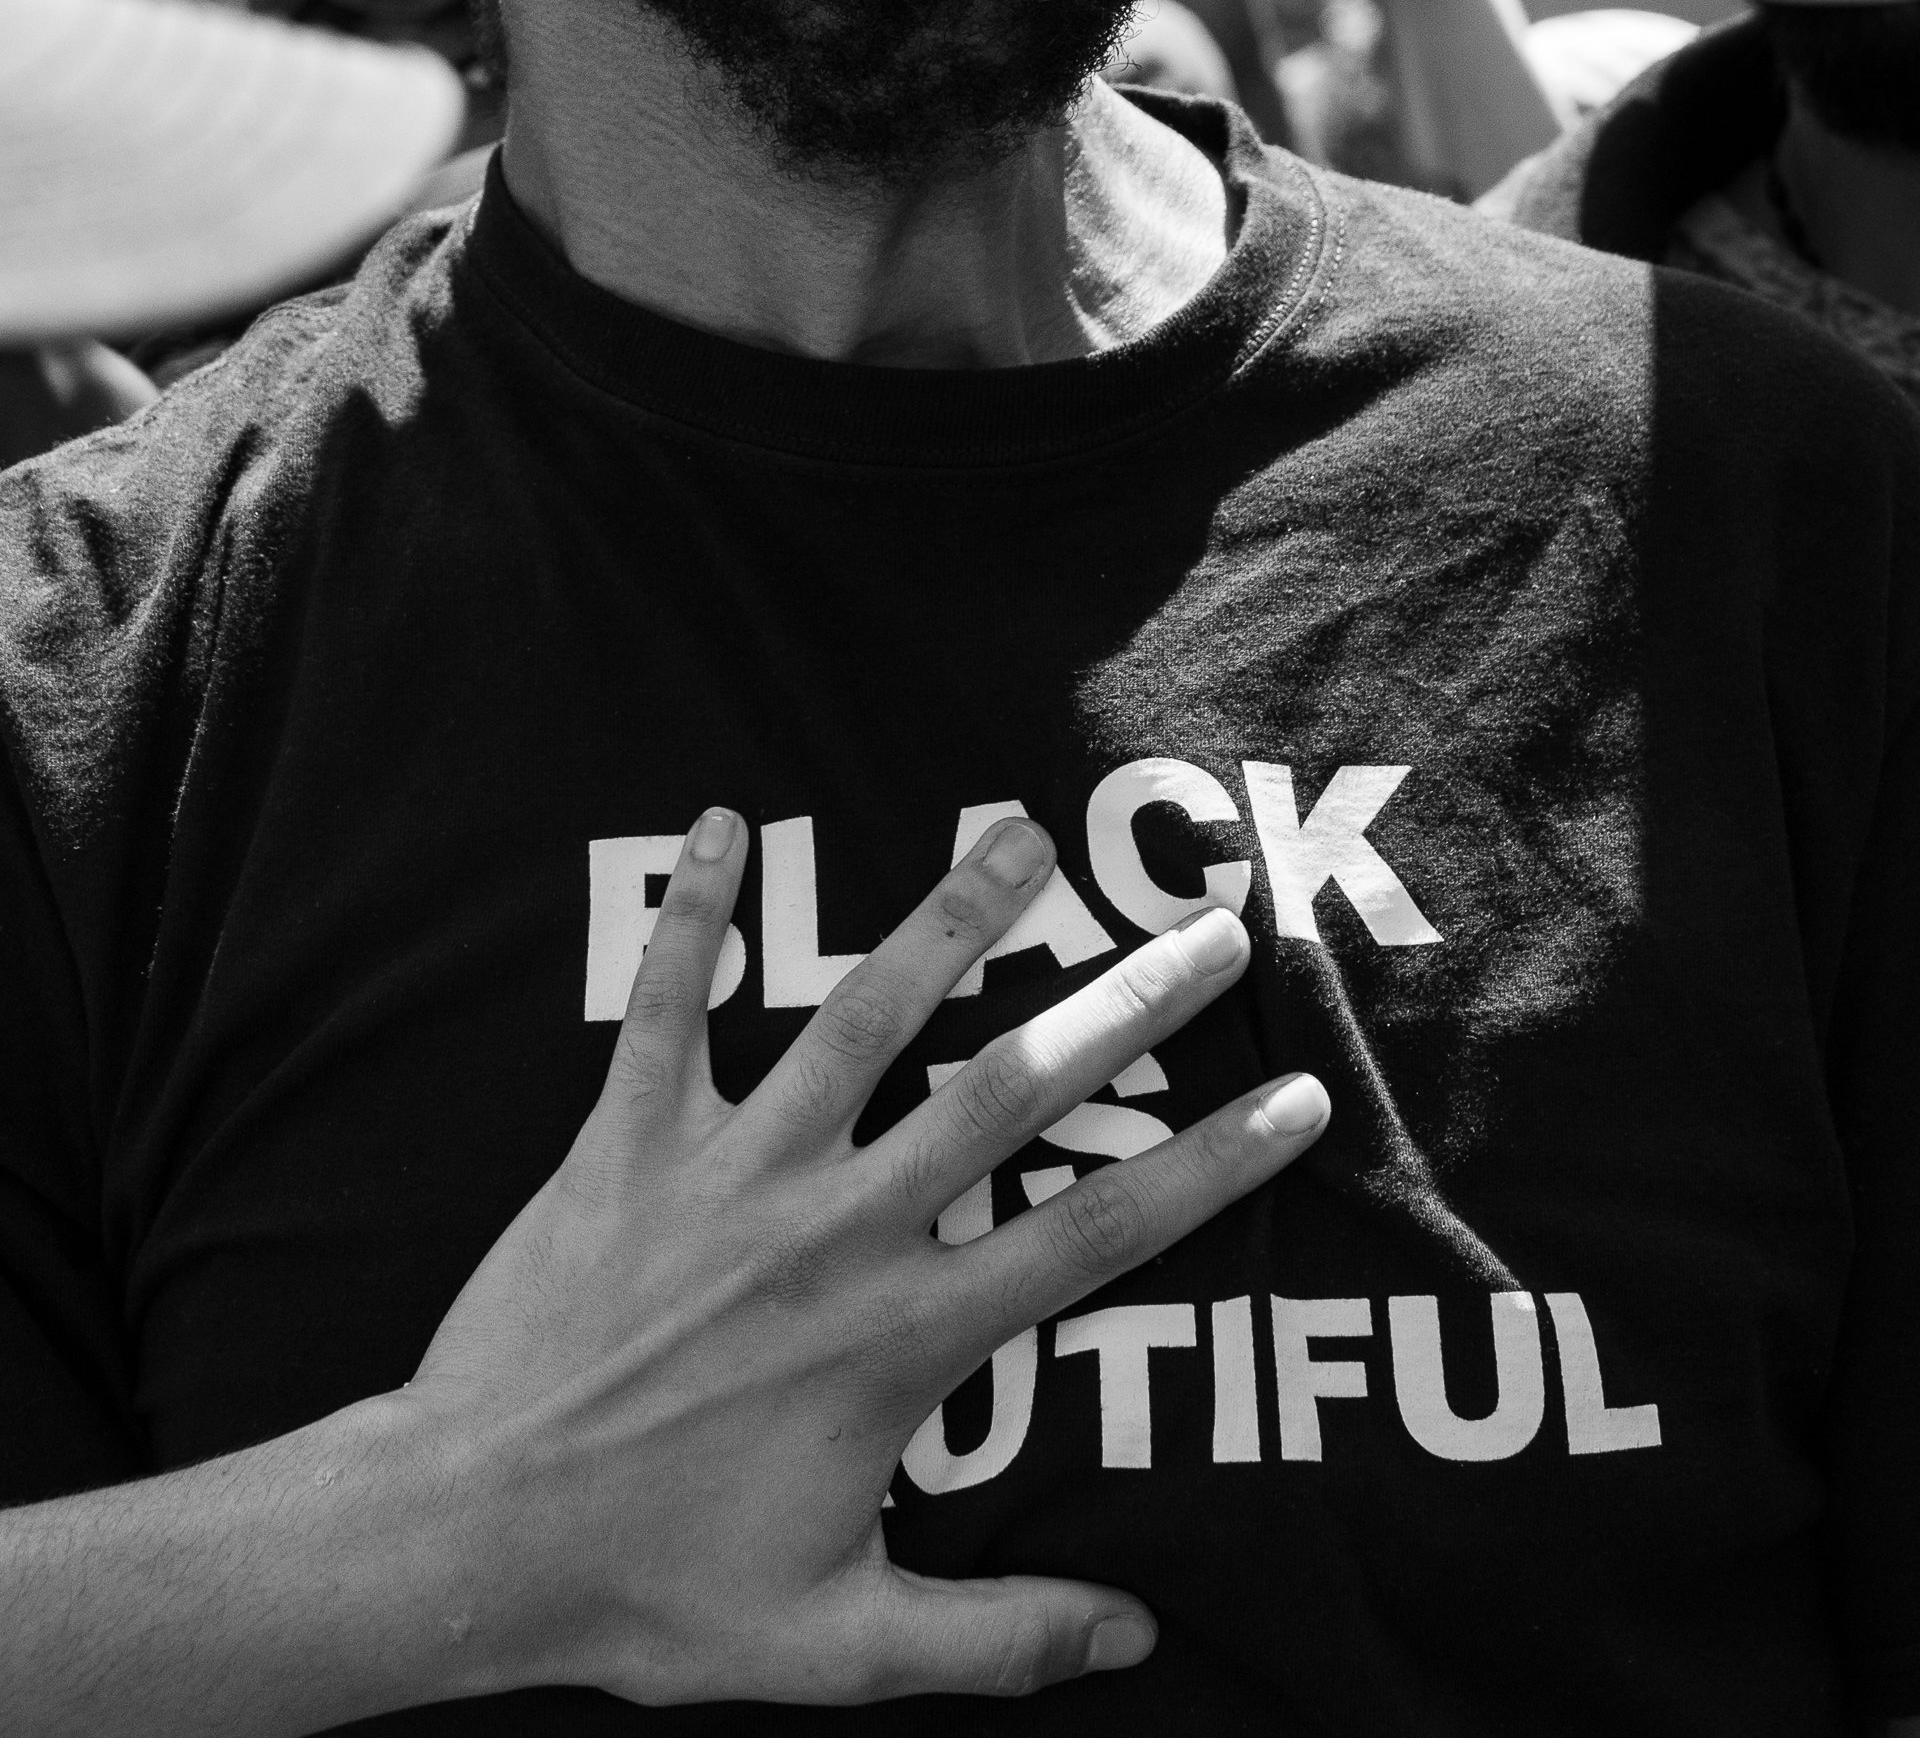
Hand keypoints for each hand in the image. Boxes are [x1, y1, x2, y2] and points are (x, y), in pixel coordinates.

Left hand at [411, 809, 1327, 1708]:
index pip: (1096, 1237)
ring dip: (951, 917)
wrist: (464, 1536)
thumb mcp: (836, 1644)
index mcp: (902, 1340)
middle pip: (1011, 1092)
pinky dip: (693, 911)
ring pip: (863, 1013)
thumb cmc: (647, 1590)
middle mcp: (835, 1229)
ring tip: (1025, 836)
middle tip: (1217, 931)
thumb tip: (1132, 1641)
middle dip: (1127, 1005)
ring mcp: (731, 1170)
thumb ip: (994, 1638)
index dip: (1210, 1166)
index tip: (1294, 1100)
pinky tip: (721, 819)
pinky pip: (669, 1003)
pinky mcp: (629, 1138)